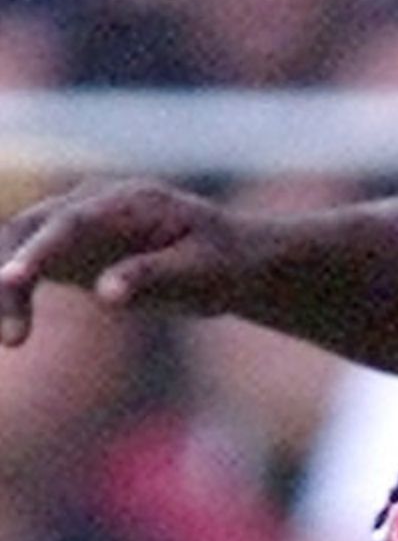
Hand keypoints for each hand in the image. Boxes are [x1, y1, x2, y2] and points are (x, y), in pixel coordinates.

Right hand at [0, 179, 242, 344]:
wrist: (232, 259)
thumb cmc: (224, 262)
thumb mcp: (201, 270)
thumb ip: (154, 275)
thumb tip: (106, 294)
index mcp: (132, 201)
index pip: (72, 222)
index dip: (38, 250)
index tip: (10, 280)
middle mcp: (95, 203)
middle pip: (29, 228)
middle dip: (8, 277)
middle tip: (12, 337)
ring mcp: (77, 223)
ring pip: (16, 245)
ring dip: (4, 290)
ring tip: (12, 339)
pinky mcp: (68, 250)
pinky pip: (25, 268)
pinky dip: (9, 294)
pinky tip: (11, 332)